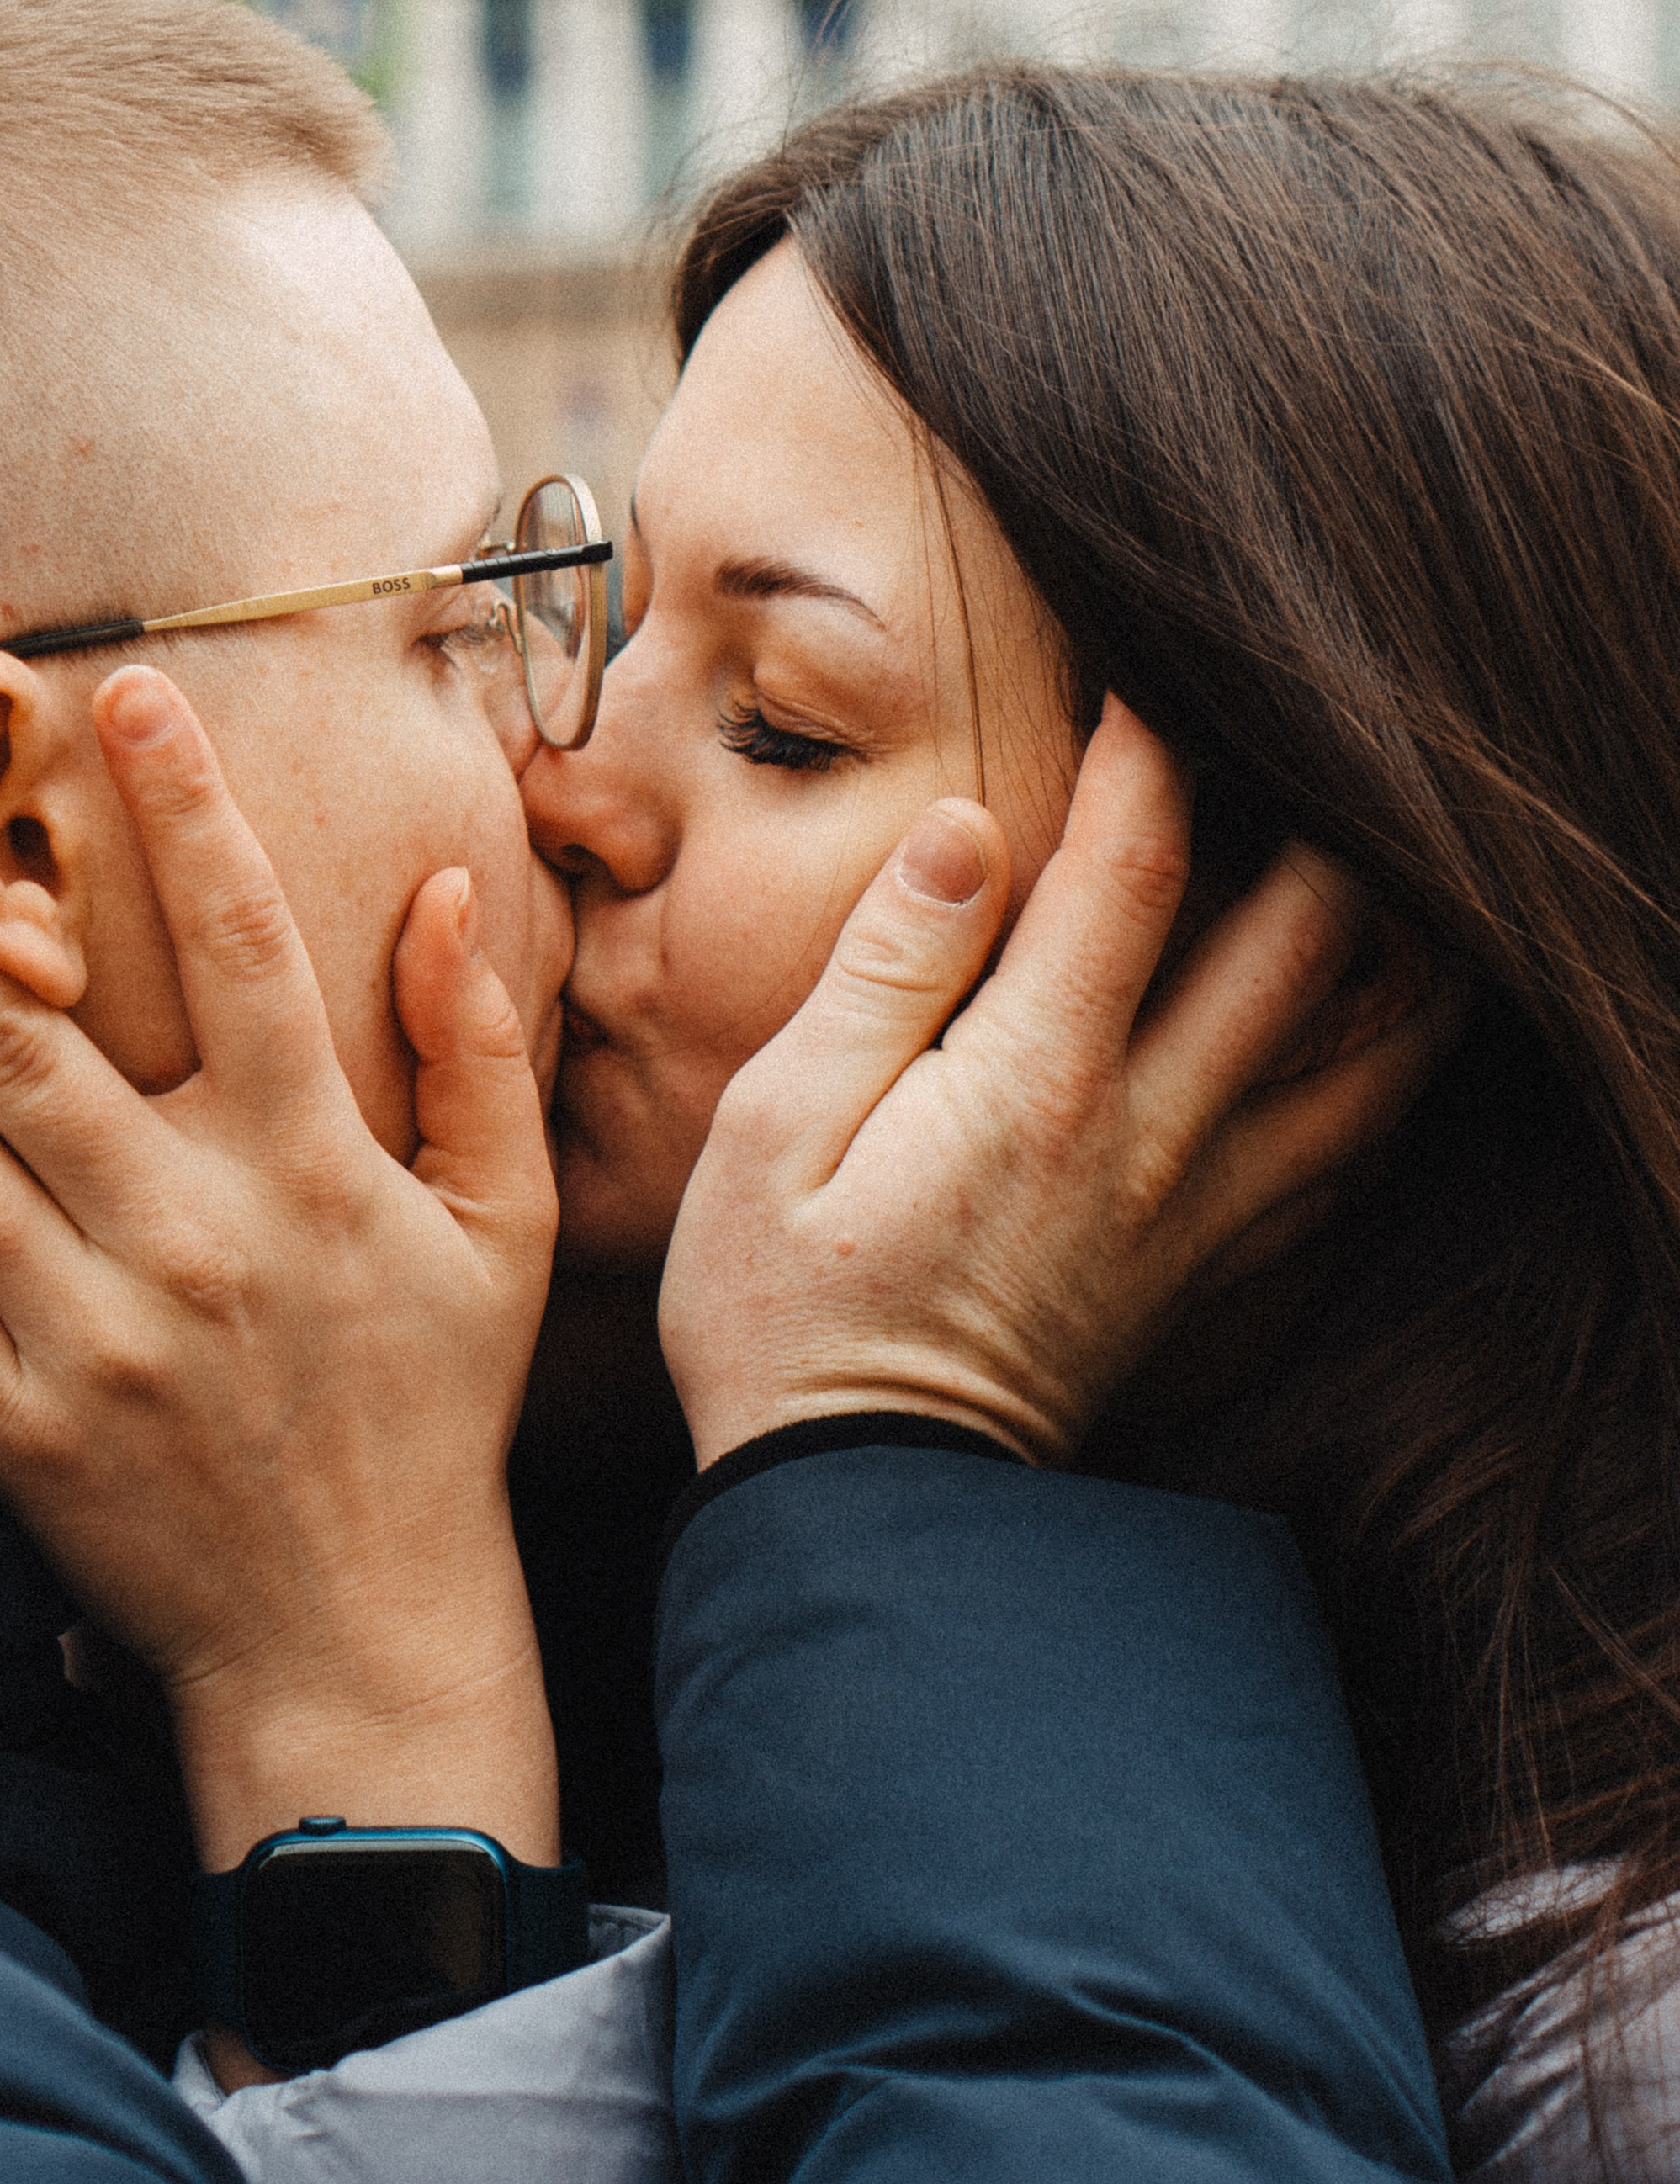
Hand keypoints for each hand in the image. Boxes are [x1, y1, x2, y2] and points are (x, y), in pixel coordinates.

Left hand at [0, 665, 561, 1892]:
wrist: (353, 1637)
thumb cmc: (431, 1413)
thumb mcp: (500, 1229)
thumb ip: (475, 1054)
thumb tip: (446, 895)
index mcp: (313, 1169)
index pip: (246, 949)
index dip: (186, 812)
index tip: (120, 691)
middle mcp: (192, 1232)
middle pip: (21, 1034)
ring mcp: (90, 1328)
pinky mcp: (14, 1414)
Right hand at [659, 697, 1454, 1470]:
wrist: (861, 1513)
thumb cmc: (782, 1307)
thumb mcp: (774, 1127)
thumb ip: (884, 971)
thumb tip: (973, 833)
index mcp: (1035, 1082)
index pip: (1137, 868)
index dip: (1156, 748)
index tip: (1146, 670)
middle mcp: (1152, 1136)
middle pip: (1308, 942)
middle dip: (1325, 817)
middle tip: (1316, 736)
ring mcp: (1202, 1213)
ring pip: (1370, 1055)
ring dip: (1404, 944)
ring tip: (1409, 859)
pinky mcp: (1213, 1274)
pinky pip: (1350, 1161)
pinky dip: (1389, 1077)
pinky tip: (1385, 1031)